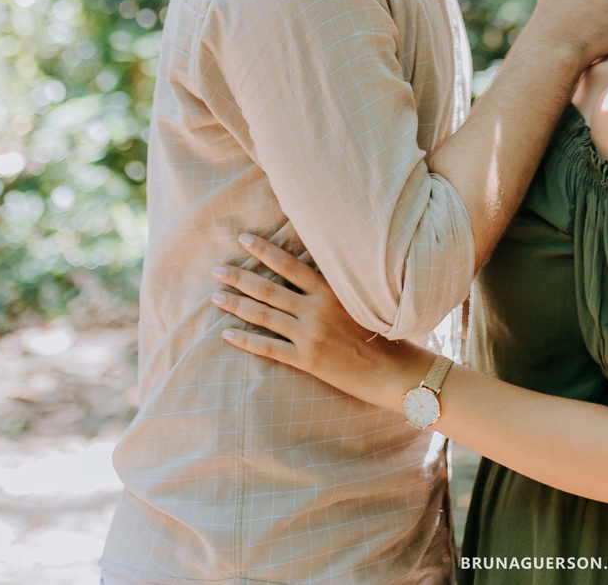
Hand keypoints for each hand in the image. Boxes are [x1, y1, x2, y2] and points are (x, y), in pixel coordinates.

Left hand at [212, 233, 421, 406]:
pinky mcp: (307, 360)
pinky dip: (246, 340)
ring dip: (237, 305)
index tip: (243, 238)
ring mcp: (310, 335)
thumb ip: (335, 284)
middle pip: (269, 289)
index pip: (289, 263)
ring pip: (264, 316)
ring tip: (215, 296)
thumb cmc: (382, 330)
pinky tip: (227, 333)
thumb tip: (313, 266)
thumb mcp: (361, 297)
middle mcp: (316, 309)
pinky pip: (269, 348)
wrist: (392, 368)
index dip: (264, 250)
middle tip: (216, 268)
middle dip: (239, 277)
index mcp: (330, 289)